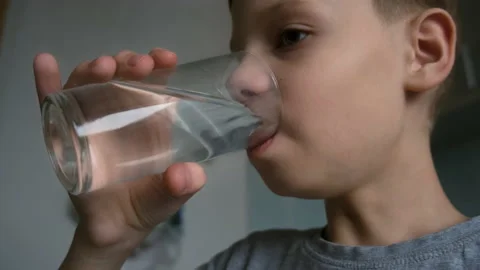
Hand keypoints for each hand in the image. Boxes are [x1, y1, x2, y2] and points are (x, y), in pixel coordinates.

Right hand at [34, 49, 206, 268]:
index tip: (165, 58)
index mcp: (150, 121)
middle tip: (138, 64)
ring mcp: (89, 121)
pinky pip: (52, 104)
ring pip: (88, 85)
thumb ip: (179, 188)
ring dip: (93, 69)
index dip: (160, 67)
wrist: (111, 230)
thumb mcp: (166, 198)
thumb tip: (188, 175)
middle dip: (129, 64)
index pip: (156, 85)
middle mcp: (120, 114)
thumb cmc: (144, 206)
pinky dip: (46, 83)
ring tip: (103, 66)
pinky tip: (44, 62)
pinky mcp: (63, 133)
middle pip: (122, 78)